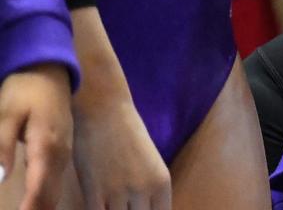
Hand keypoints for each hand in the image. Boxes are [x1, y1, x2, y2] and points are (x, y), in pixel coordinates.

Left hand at [0, 64, 72, 209]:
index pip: (39, 189)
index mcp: (46, 146)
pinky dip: (45, 198)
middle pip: (49, 196)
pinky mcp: (63, 151)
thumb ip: (2, 146)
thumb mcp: (6, 114)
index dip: (28, 209)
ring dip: (41, 207)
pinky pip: (55, 182)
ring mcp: (64, 153)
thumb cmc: (24, 90)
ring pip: (54, 191)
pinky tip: (34, 203)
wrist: (50, 70)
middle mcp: (60, 155)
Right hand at [68, 9, 169, 209]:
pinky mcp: (94, 192)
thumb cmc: (126, 133)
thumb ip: (148, 189)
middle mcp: (145, 191)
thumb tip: (144, 207)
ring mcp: (119, 193)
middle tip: (121, 207)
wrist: (103, 109)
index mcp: (162, 183)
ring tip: (109, 205)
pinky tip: (94, 205)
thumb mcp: (149, 163)